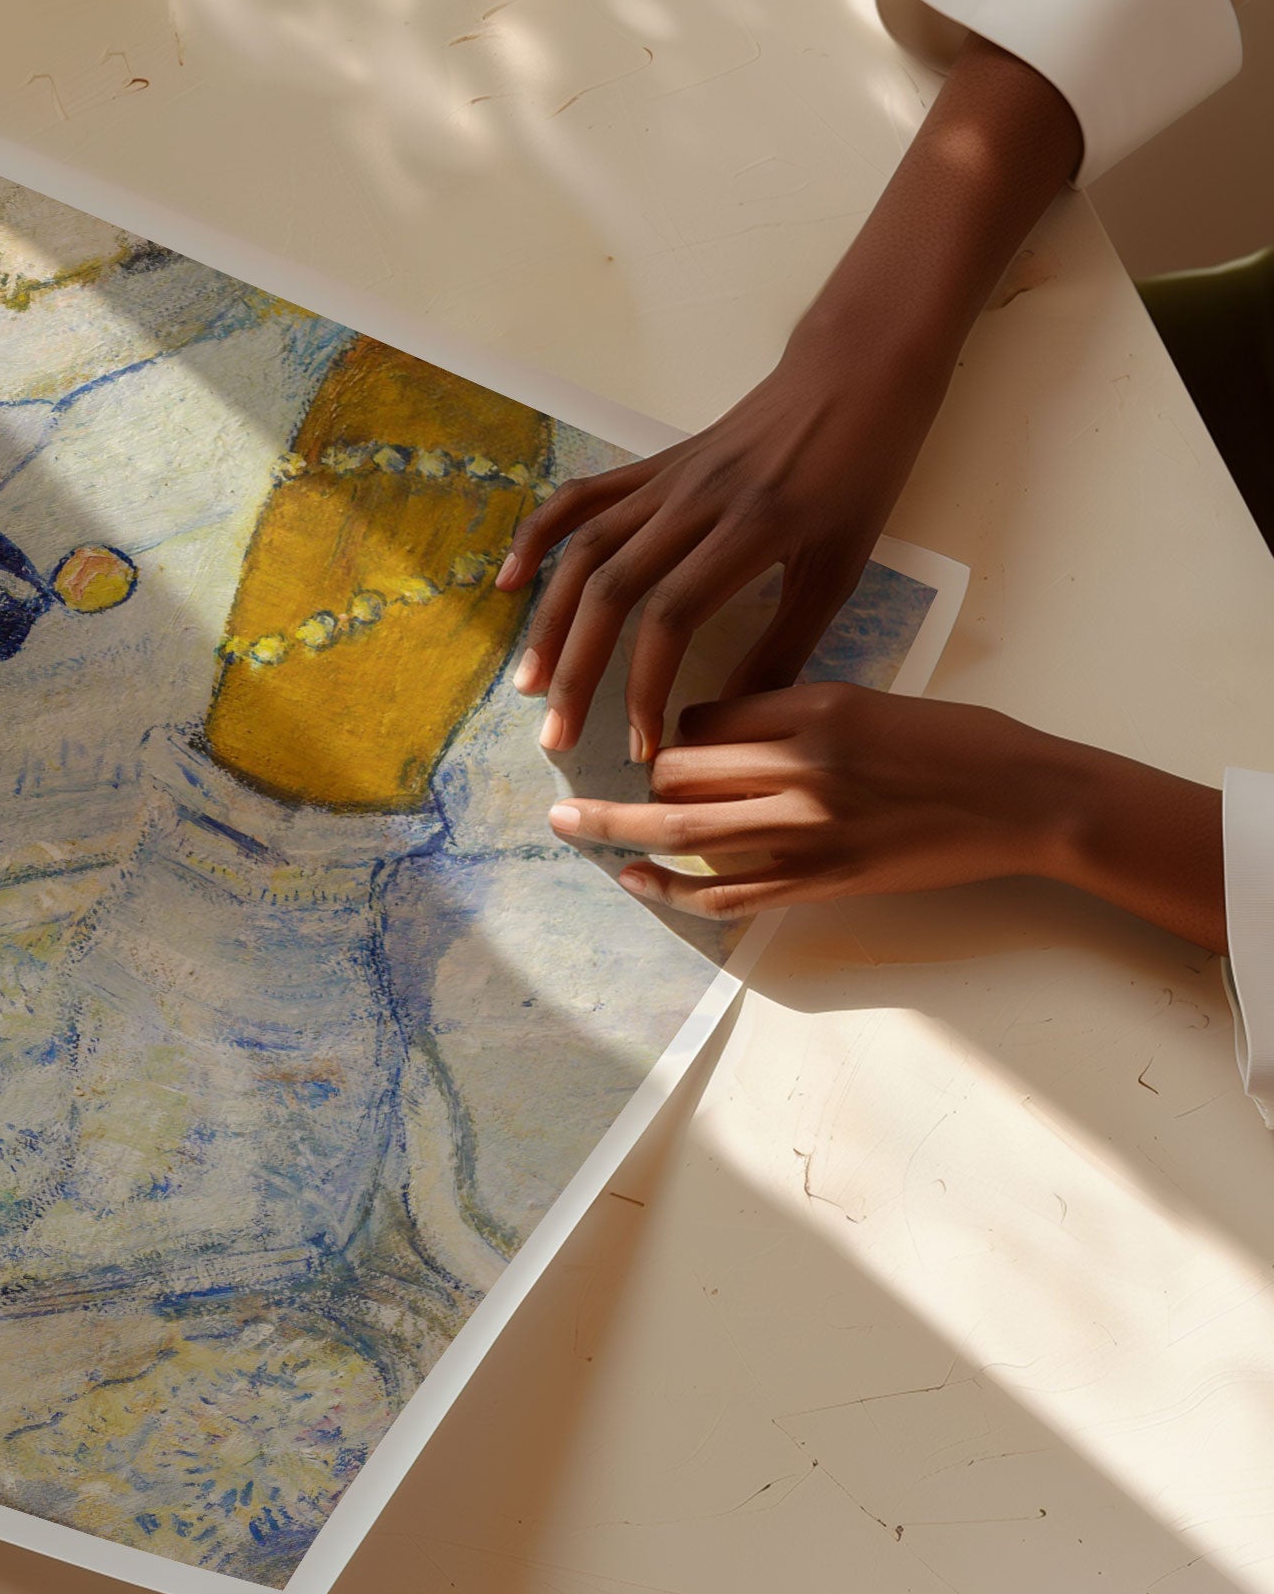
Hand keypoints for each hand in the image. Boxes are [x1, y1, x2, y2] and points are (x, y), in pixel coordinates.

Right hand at [496, 330, 944, 760]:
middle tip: (558, 735)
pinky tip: (509, 582)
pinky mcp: (652, 465)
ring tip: (530, 682)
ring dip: (549, 622)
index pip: (671, 616)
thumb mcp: (841, 566)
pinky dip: (538, 537)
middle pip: (612, 590)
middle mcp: (695, 501)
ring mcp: (666, 478)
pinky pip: (582, 499)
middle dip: (579, 671)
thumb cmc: (860, 473)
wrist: (853, 373)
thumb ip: (786, 643)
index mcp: (751, 528)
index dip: (646, 687)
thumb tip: (734, 715)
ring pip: (586, 551)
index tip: (643, 747)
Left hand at [547, 685, 1226, 952]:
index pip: (704, 715)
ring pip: (684, 830)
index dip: (675, 730)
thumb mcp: (866, 701)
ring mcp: (808, 831)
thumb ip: (790, 713)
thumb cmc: (956, 741)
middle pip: (679, 769)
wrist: (1026, 800)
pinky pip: (727, 892)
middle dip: (640, 779)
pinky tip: (635, 879)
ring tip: (567, 823)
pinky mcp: (822, 882)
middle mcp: (800, 767)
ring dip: (617, 827)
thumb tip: (711, 730)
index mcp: (812, 708)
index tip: (670, 741)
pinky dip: (671, 887)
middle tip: (600, 782)